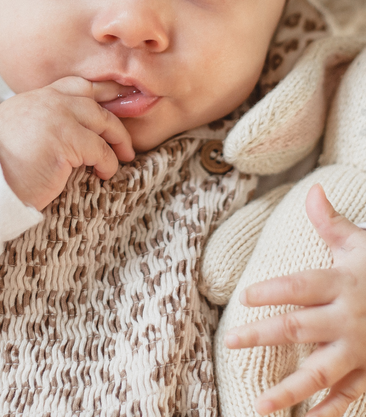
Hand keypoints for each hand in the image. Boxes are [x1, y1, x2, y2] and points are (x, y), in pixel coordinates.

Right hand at [0, 76, 133, 211]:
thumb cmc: (2, 168)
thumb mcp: (18, 131)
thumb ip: (42, 119)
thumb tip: (73, 127)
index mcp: (34, 98)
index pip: (75, 85)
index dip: (101, 90)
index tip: (121, 96)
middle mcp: (46, 101)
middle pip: (94, 101)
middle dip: (118, 115)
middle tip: (129, 133)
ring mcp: (57, 117)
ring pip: (103, 121)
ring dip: (118, 140)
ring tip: (125, 155)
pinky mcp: (65, 139)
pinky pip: (100, 149)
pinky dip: (108, 162)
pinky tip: (105, 172)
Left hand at [225, 183, 365, 415]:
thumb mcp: (359, 243)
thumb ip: (330, 222)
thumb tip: (313, 189)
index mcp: (341, 283)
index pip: (300, 287)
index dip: (272, 291)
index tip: (243, 296)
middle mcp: (348, 318)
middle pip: (299, 328)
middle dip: (263, 335)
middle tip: (230, 341)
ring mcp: (359, 348)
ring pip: (321, 373)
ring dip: (289, 389)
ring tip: (260, 403)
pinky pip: (349, 396)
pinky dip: (328, 411)